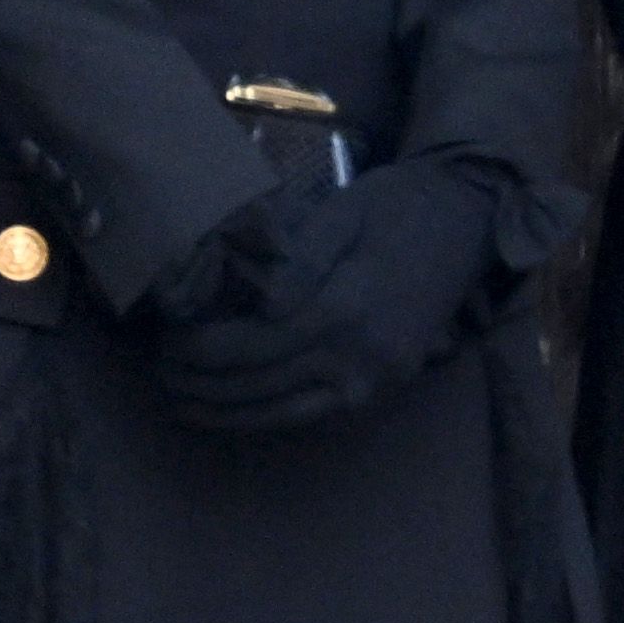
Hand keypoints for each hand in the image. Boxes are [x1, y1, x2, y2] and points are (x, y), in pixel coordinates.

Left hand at [140, 159, 497, 432]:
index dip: (200, 351)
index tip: (161, 342)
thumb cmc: (395, 204)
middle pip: (261, 385)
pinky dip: (265, 418)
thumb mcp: (341, 211)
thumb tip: (257, 306)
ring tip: (179, 400)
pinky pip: (313, 417)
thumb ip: (296, 259)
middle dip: (202, 384)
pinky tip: (230, 411)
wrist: (467, 218)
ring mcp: (375, 381)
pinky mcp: (383, 390)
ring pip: (282, 413)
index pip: (252, 345)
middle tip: (155, 373)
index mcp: (346, 306)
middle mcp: (360, 357)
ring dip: (225, 412)